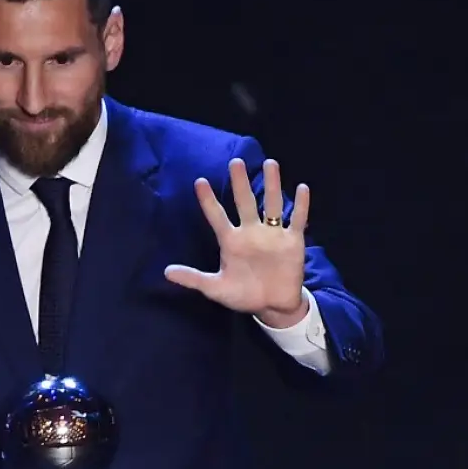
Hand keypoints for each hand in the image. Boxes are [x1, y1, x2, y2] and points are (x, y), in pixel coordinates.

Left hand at [164, 157, 309, 325]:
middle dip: (240, 183)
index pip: (217, 216)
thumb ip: (193, 278)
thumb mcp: (215, 288)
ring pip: (272, 204)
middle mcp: (251, 232)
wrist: (273, 306)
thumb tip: (165, 272)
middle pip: (245, 202)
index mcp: (231, 241)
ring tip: (270, 163)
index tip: (199, 181)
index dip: (208, 201)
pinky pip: (297, 220)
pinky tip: (301, 187)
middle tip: (235, 162)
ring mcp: (272, 235)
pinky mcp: (292, 242)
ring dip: (272, 185)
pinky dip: (301, 205)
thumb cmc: (243, 295)